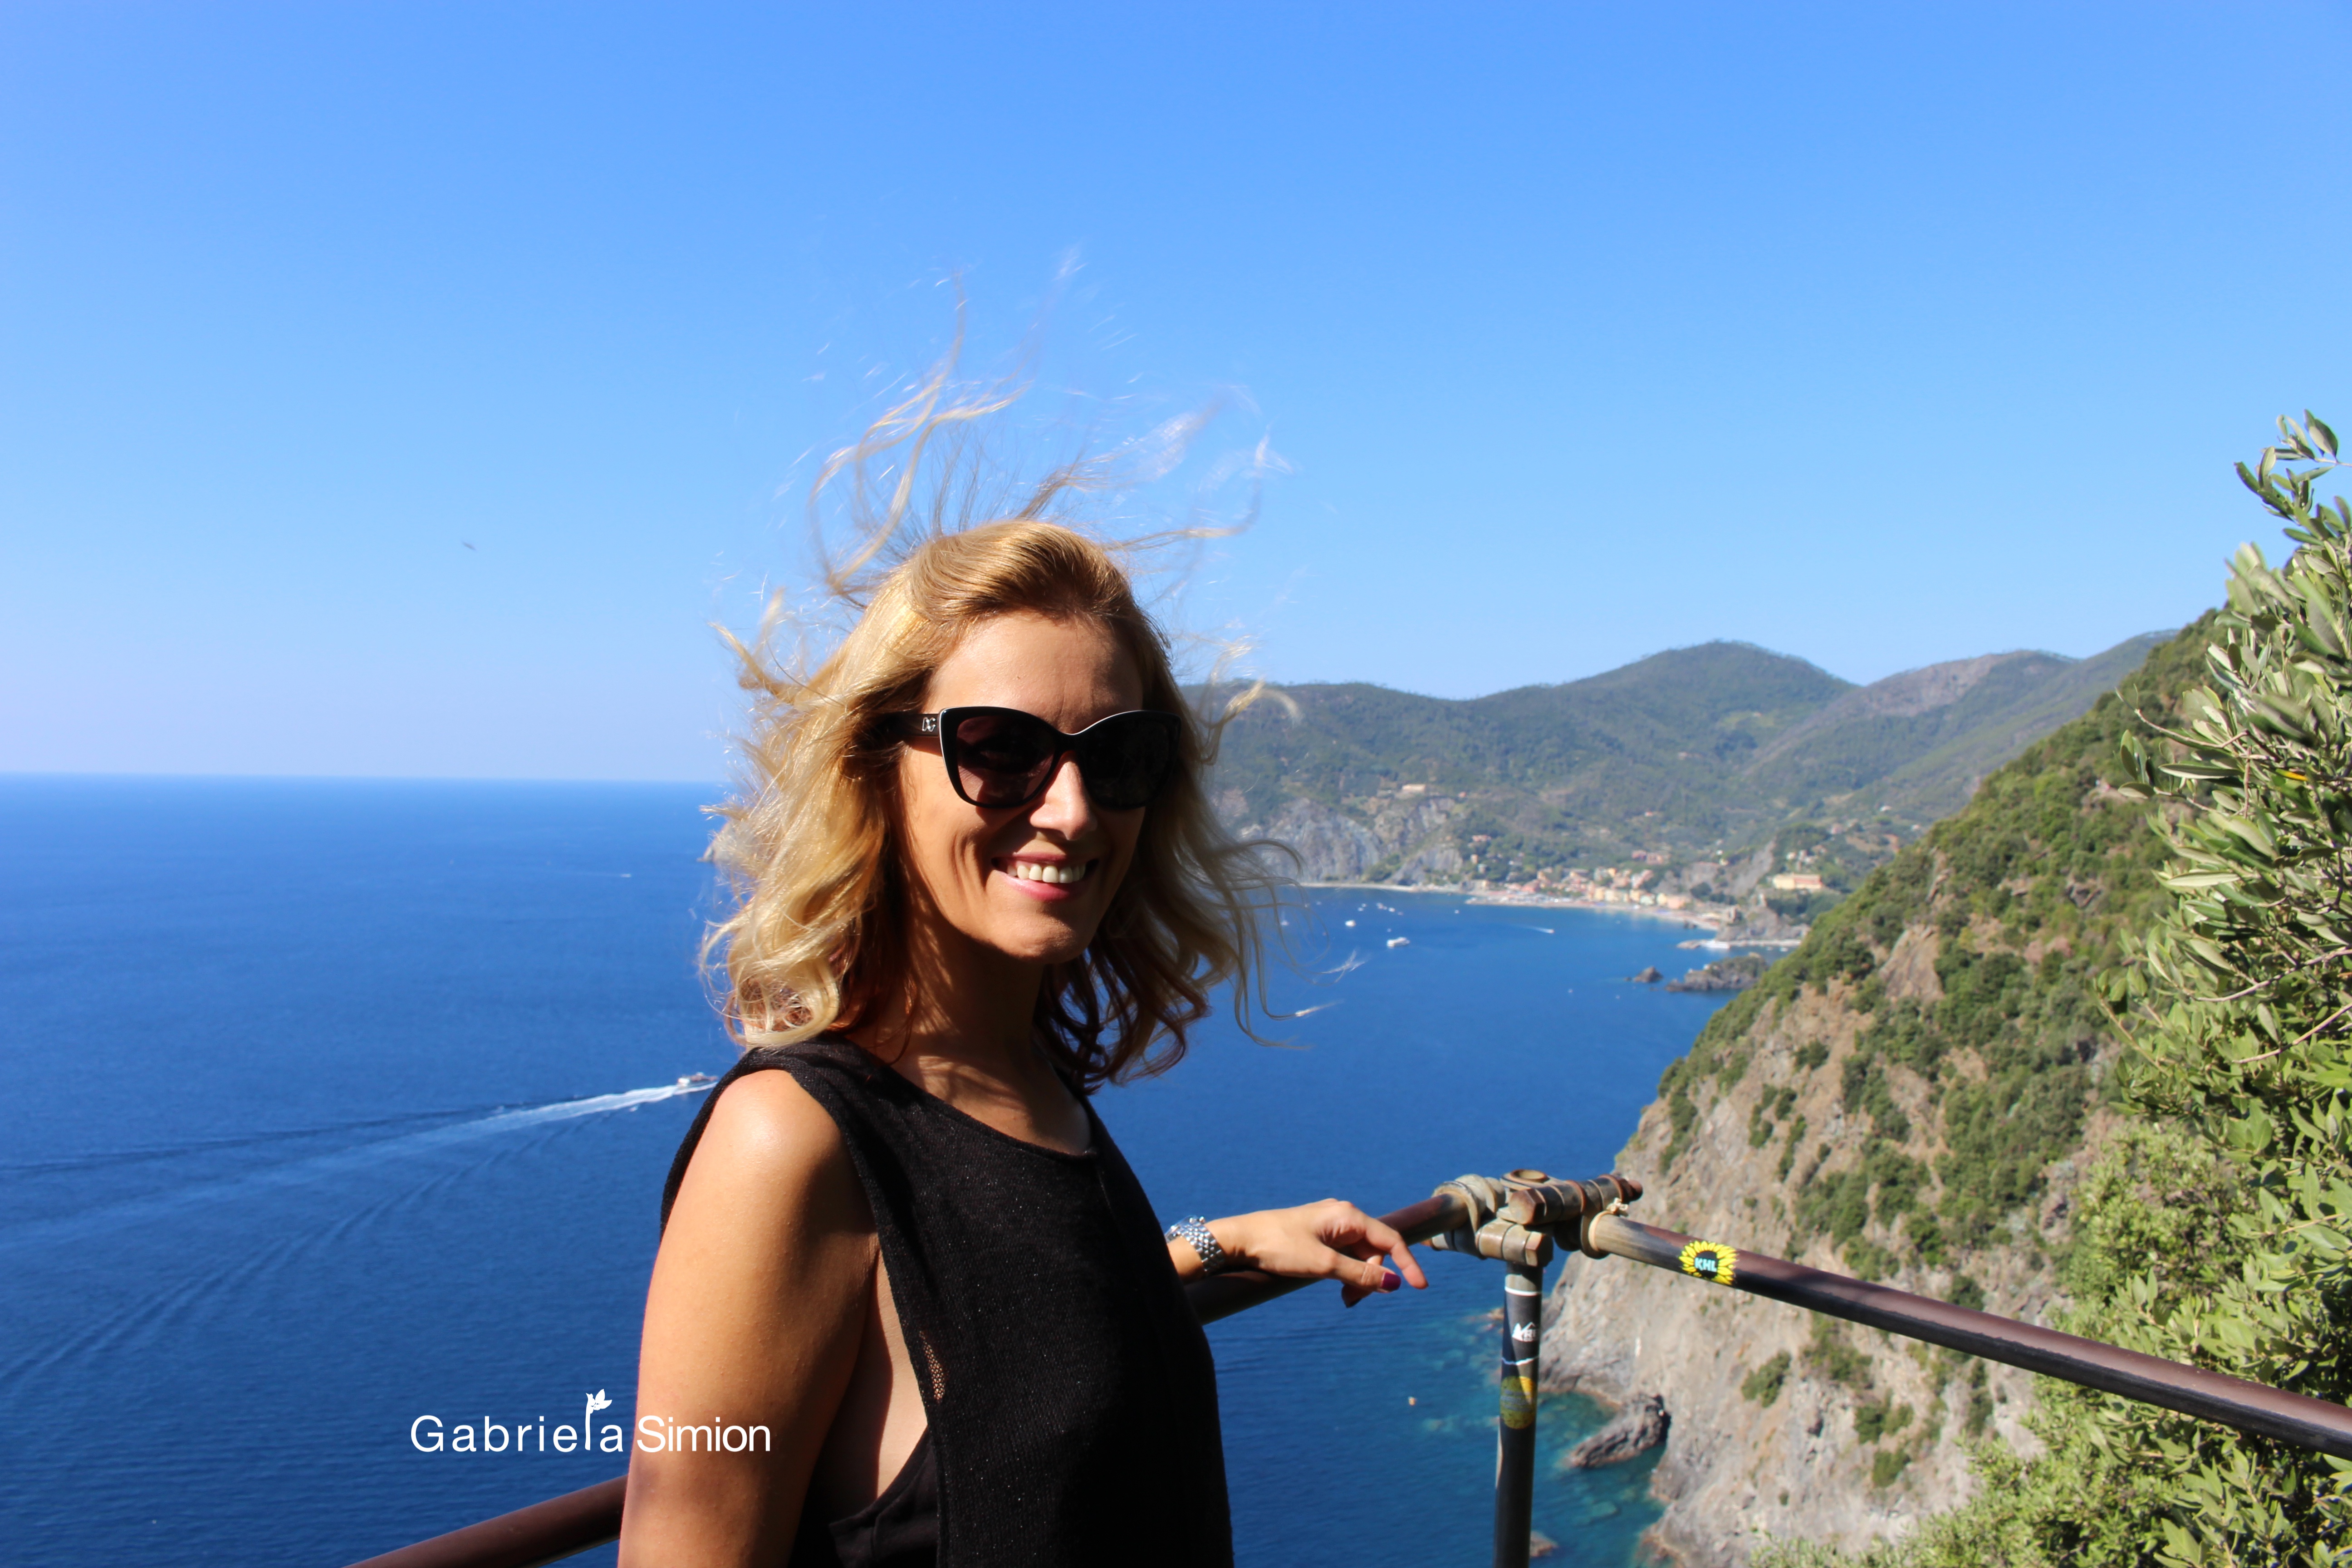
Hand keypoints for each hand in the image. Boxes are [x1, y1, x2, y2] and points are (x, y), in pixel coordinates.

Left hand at [1215, 1200, 1430, 1306]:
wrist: (1239, 1239)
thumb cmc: (1279, 1247)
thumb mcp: (1323, 1265)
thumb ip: (1360, 1274)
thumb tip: (1393, 1283)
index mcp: (1348, 1216)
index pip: (1390, 1239)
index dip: (1407, 1264)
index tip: (1420, 1288)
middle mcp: (1343, 1216)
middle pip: (1374, 1250)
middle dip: (1371, 1277)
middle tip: (1351, 1301)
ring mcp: (1330, 1225)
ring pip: (1359, 1256)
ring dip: (1357, 1279)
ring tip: (1344, 1299)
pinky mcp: (1318, 1235)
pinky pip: (1343, 1256)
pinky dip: (1345, 1274)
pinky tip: (1339, 1289)